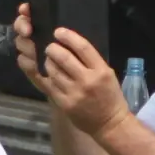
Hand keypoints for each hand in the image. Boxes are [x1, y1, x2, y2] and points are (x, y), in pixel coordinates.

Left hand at [13, 3, 129, 135]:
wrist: (109, 122)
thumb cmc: (109, 96)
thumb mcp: (107, 74)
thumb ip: (91, 62)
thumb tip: (71, 46)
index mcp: (101, 70)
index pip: (83, 48)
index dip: (68, 37)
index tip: (58, 32)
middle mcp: (87, 80)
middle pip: (64, 58)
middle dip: (52, 49)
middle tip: (49, 46)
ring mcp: (74, 92)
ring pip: (53, 71)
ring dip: (47, 62)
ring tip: (48, 59)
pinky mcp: (64, 103)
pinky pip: (50, 85)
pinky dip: (45, 76)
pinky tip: (45, 72)